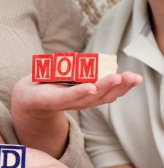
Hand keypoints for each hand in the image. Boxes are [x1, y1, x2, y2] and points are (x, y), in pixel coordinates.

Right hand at [11, 72, 141, 156]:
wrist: (34, 102)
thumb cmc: (35, 86)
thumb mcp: (35, 79)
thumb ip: (47, 72)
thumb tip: (62, 63)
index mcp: (53, 98)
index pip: (67, 96)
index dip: (79, 92)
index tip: (91, 87)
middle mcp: (69, 103)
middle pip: (90, 97)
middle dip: (106, 86)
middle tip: (119, 76)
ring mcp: (80, 103)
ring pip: (102, 98)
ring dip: (118, 88)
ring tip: (133, 78)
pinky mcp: (87, 100)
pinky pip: (105, 96)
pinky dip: (118, 89)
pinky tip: (130, 80)